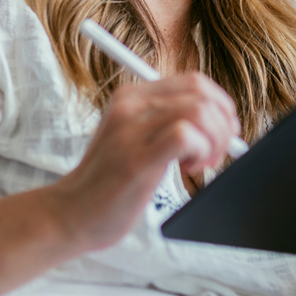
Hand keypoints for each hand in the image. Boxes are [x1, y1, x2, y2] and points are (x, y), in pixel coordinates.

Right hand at [48, 72, 238, 251]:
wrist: (72, 213)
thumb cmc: (110, 181)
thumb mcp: (135, 137)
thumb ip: (167, 122)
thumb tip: (220, 121)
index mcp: (132, 96)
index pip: (195, 82)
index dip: (220, 106)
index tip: (222, 133)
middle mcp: (130, 105)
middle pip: (201, 93)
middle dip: (223, 125)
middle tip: (214, 154)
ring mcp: (131, 129)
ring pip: (199, 110)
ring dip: (214, 140)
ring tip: (199, 163)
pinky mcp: (136, 158)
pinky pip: (186, 136)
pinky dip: (201, 151)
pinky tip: (188, 168)